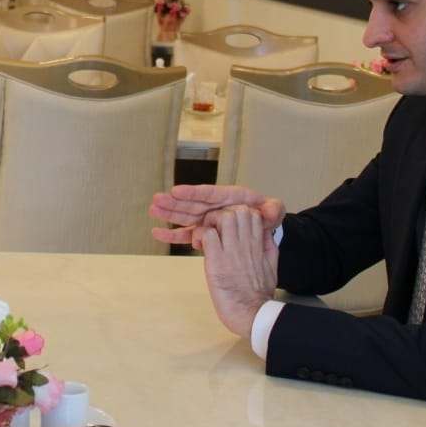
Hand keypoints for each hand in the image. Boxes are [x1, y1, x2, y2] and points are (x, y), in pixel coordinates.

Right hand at [150, 184, 284, 243]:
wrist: (263, 229)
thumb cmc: (266, 216)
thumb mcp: (273, 211)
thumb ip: (273, 209)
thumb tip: (271, 209)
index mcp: (229, 197)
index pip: (209, 194)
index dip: (193, 193)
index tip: (176, 191)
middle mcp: (215, 206)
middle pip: (192, 204)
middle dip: (174, 203)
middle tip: (156, 200)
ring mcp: (208, 220)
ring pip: (186, 217)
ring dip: (169, 215)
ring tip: (152, 210)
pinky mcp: (205, 233)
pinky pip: (188, 234)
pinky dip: (174, 235)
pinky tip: (158, 233)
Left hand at [197, 206, 279, 339]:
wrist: (252, 314)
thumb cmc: (259, 295)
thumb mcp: (271, 267)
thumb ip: (268, 248)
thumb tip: (266, 233)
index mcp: (259, 245)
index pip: (253, 214)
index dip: (239, 214)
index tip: (230, 226)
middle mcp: (246, 244)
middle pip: (238, 211)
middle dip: (224, 214)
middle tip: (215, 228)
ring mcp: (231, 251)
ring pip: (223, 217)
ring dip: (211, 223)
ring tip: (207, 236)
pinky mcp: (216, 261)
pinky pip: (207, 235)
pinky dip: (201, 236)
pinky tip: (200, 247)